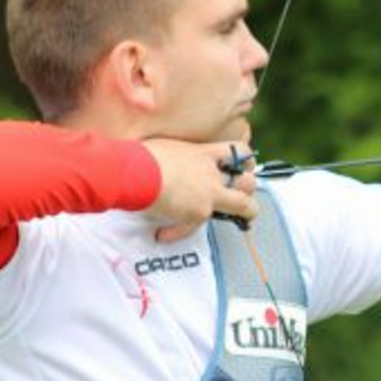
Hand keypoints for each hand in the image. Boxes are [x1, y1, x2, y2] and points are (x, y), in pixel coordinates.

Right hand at [142, 138, 258, 242]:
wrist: (132, 170)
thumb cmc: (139, 156)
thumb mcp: (163, 147)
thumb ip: (173, 157)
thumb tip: (159, 161)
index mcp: (201, 153)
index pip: (235, 151)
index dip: (243, 160)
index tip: (241, 167)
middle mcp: (210, 172)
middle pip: (247, 179)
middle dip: (248, 189)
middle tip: (241, 196)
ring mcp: (208, 193)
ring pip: (243, 205)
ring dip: (244, 214)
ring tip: (241, 221)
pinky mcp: (198, 212)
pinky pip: (194, 228)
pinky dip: (178, 232)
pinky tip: (164, 233)